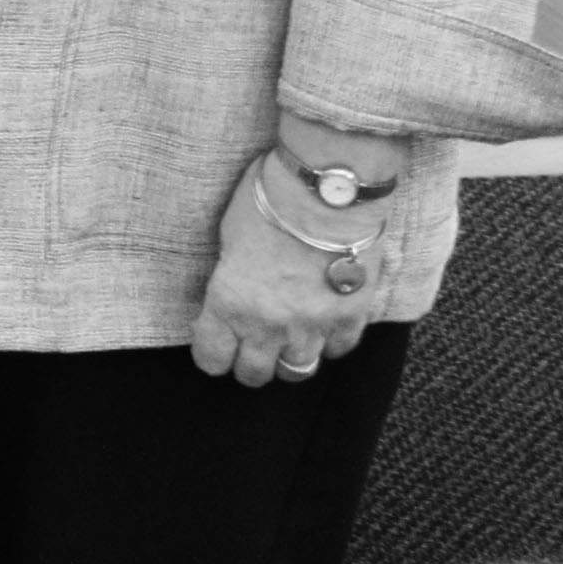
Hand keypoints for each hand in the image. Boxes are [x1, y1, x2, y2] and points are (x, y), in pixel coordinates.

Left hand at [188, 155, 378, 388]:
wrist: (329, 188)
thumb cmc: (271, 200)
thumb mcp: (229, 237)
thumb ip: (230, 276)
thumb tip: (232, 291)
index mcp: (228, 304)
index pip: (211, 359)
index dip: (213, 353)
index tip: (219, 341)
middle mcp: (268, 325)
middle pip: (254, 375)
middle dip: (251, 362)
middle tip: (255, 343)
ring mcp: (312, 325)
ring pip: (297, 371)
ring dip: (291, 357)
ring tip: (292, 337)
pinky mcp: (351, 315)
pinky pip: (339, 350)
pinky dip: (331, 341)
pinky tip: (326, 322)